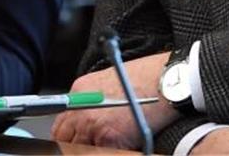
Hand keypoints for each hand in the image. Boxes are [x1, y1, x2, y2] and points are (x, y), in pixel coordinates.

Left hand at [51, 52, 177, 149]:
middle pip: (64, 139)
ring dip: (91, 148)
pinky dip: (111, 150)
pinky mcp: (109, 137)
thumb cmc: (146, 79)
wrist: (168, 80)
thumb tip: (88, 122)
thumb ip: (92, 103)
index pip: (60, 125)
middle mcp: (80, 107)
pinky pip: (100, 152)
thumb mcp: (110, 83)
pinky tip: (122, 145)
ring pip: (80, 149)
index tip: (71, 144)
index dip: (66, 138)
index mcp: (79, 92)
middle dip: (74, 146)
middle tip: (89, 145)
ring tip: (109, 143)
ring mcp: (92, 123)